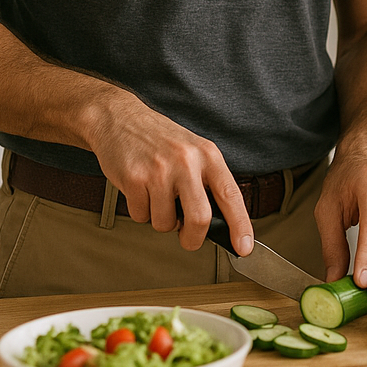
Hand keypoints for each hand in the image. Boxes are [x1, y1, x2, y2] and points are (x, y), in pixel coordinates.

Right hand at [86, 89, 253, 254]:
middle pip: (200, 218)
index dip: (240, 224)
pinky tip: (140, 189)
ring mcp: (160, 170)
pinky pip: (140, 217)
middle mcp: (187, 161)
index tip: (245, 247)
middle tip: (187, 237)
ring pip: (165, 223)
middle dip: (193, 238)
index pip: (231, 195)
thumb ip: (207, 181)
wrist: (121, 119)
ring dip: (161, 220)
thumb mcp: (194, 151)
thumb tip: (219, 222)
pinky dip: (141, 212)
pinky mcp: (134, 178)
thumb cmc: (161, 140)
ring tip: (157, 196)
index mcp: (208, 154)